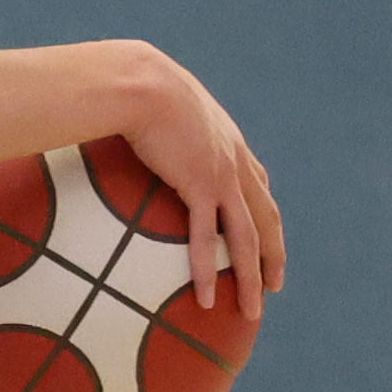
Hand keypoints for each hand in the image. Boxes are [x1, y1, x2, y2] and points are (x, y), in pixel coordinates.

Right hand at [108, 46, 286, 317]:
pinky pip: (208, 237)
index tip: (268, 237)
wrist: (138, 81)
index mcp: (227, 144)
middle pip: (265, 218)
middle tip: (275, 285)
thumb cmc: (133, 88)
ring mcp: (222, 176)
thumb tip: (116, 138)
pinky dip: (210, 269)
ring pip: (248, 237)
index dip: (264, 214)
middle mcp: (234, 162)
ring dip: (254, 276)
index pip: (257, 186)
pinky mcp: (201, 184)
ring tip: (254, 310)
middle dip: (273, 254)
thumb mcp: (152, 109)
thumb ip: (148, 130)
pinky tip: (207, 297)